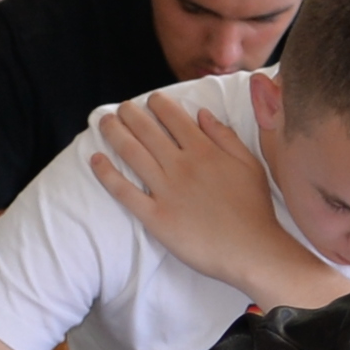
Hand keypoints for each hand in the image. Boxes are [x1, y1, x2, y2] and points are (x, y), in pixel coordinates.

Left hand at [87, 92, 290, 294]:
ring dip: (115, 133)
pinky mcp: (155, 217)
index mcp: (204, 151)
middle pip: (147, 131)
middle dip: (130, 114)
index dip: (158, 104)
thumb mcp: (249, 164)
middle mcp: (181, 166)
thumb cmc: (254, 209)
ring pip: (132, 154)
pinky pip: (124, 192)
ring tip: (104, 122)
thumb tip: (202, 113)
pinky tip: (95, 159)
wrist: (251, 250)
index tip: (150, 99)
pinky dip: (107, 174)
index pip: (173, 118)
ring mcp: (166, 191)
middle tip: (121, 107)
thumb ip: (225, 136)